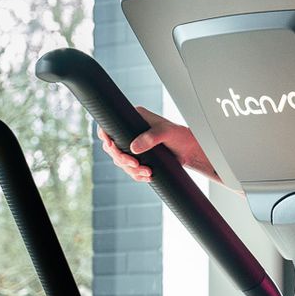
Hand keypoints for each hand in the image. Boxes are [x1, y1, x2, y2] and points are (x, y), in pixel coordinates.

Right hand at [96, 106, 213, 182]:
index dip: (105, 136)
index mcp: (134, 119)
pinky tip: (148, 176)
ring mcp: (133, 145)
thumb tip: (134, 147)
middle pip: (112, 148)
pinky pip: (130, 169)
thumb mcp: (167, 133)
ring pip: (120, 161)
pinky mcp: (138, 157)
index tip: (111, 146)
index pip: (110, 126)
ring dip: (131, 169)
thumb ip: (152, 138)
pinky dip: (137, 175)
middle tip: (136, 164)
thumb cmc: (180, 136)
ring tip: (148, 172)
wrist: (189, 150)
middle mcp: (130, 131)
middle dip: (122, 159)